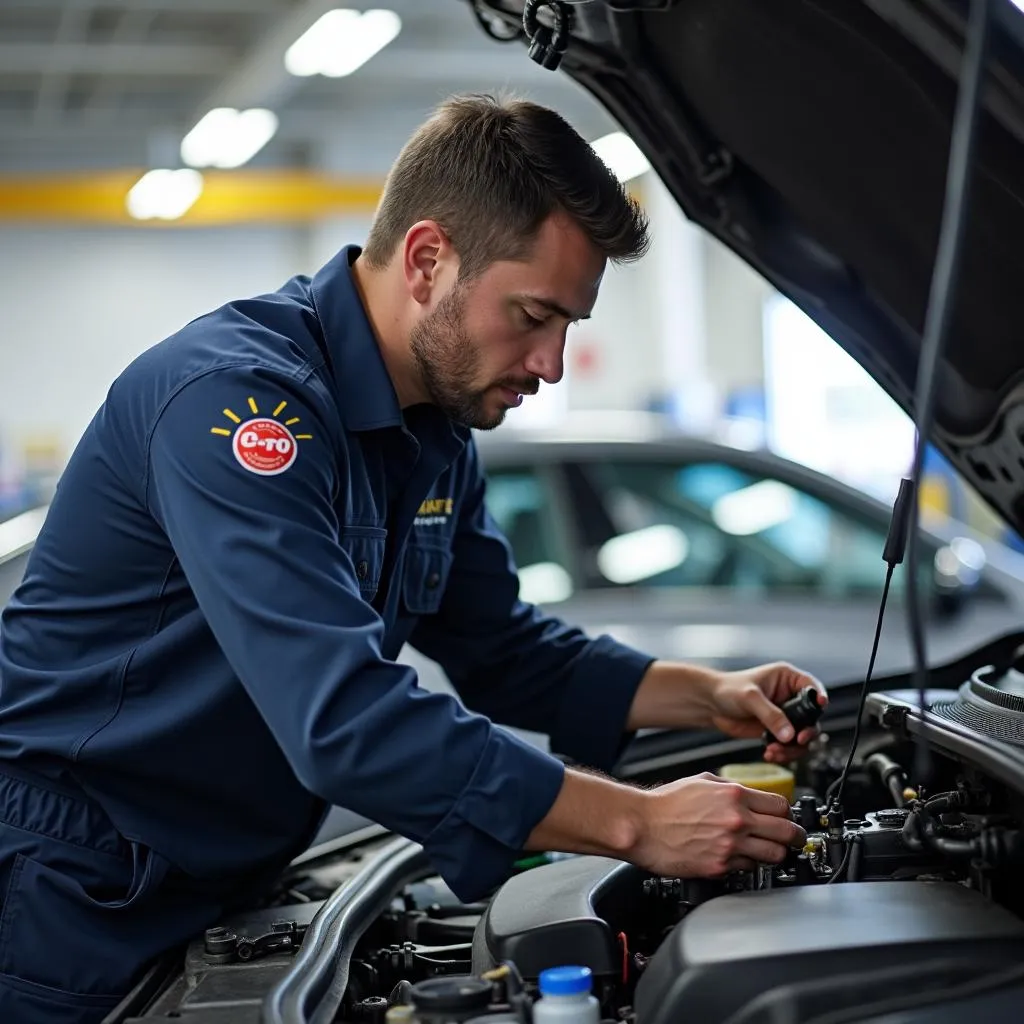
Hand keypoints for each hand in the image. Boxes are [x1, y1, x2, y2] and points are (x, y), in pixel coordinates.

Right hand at [630, 772, 805, 875]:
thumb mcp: (702, 781)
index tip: (787, 816)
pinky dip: (750, 864)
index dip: (788, 812)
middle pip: (788, 831)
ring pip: (775, 854)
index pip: (782, 805)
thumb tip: (751, 796)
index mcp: (734, 796)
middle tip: (796, 838)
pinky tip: (742, 858)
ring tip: (772, 851)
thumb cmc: (666, 804)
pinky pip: (750, 868)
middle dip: (796, 836)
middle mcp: (737, 820)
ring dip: (777, 853)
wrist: (642, 826)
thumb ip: (731, 788)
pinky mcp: (720, 867)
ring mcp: (730, 846)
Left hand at [708, 662, 827, 763]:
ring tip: (775, 750)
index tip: (820, 707)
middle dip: (806, 731)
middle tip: (797, 739)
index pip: (812, 687)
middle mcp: (790, 697)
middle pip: (812, 717)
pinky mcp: (777, 731)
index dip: (819, 698)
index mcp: (787, 679)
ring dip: (793, 747)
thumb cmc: (728, 689)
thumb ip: (770, 715)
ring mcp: (785, 716)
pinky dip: (784, 753)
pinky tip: (770, 753)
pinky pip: (790, 746)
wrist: (711, 705)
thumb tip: (788, 733)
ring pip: (803, 736)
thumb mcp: (750, 698)